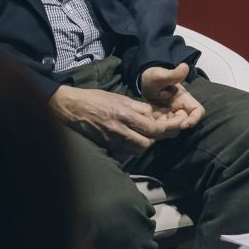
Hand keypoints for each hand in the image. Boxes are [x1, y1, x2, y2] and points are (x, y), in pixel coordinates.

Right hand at [50, 83, 185, 152]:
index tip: (176, 125)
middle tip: (164, 131)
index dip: (168, 129)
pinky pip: (126, 151)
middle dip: (158, 138)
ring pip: (138, 149)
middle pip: (148, 142)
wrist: (71, 108)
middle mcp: (120, 130)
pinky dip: (135, 146)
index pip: (153, 128)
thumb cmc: (95, 99)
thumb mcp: (119, 97)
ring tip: (149, 134)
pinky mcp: (107, 145)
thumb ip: (138, 107)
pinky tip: (136, 138)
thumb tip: (154, 114)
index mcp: (125, 115)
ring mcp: (112, 140)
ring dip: (147, 143)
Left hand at [140, 63, 205, 130]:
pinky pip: (160, 130)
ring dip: (163, 130)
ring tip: (150, 124)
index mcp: (184, 99)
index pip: (197, 112)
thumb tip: (184, 66)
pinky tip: (146, 126)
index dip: (193, 120)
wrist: (142, 84)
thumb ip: (172, 74)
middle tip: (158, 125)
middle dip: (173, 127)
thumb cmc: (154, 77)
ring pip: (172, 130)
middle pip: (183, 124)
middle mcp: (180, 109)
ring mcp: (170, 117)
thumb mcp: (160, 75)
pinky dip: (155, 130)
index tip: (183, 125)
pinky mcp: (160, 122)